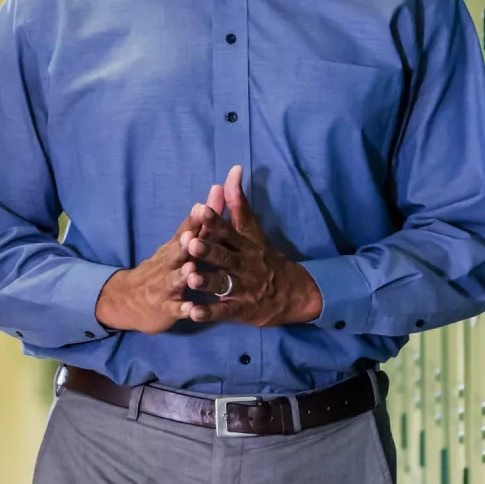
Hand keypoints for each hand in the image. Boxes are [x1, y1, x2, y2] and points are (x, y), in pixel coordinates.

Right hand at [94, 198, 216, 334]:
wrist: (127, 299)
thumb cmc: (161, 269)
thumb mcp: (175, 246)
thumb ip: (198, 223)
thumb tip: (218, 191)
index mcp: (174, 249)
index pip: (186, 230)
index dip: (195, 219)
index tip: (205, 205)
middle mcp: (168, 264)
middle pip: (178, 252)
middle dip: (186, 243)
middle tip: (193, 234)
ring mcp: (165, 286)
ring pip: (174, 280)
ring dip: (182, 275)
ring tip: (191, 269)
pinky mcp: (165, 308)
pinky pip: (174, 309)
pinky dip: (182, 309)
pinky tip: (191, 311)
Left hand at [178, 166, 323, 326]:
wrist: (293, 293)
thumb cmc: (265, 257)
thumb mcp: (253, 230)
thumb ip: (238, 203)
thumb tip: (232, 170)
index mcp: (245, 244)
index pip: (229, 230)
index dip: (215, 220)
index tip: (200, 209)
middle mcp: (245, 264)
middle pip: (225, 256)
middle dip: (208, 251)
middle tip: (191, 244)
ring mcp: (243, 288)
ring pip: (224, 284)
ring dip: (207, 281)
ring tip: (191, 277)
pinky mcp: (241, 310)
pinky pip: (224, 312)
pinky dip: (209, 313)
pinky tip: (193, 313)